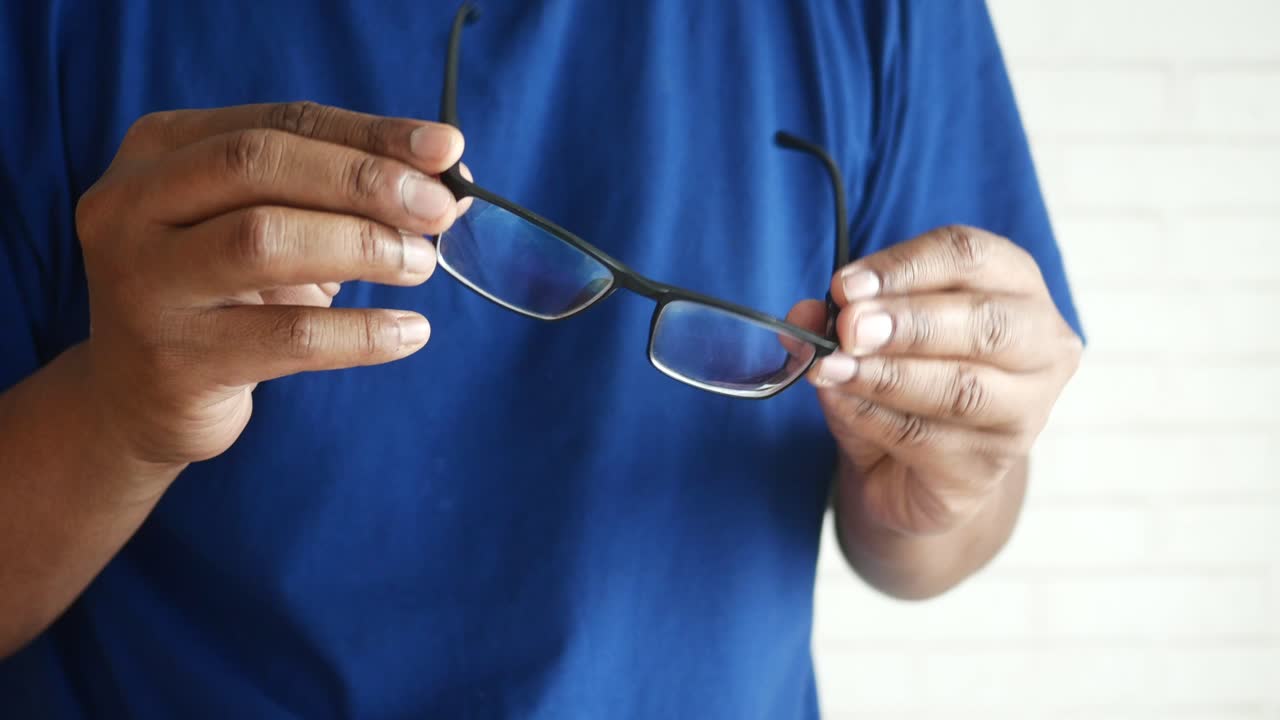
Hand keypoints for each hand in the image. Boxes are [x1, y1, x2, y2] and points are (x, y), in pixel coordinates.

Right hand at [76, 101, 465, 473]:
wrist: (135, 398)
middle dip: (364, 181)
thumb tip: (449, 176)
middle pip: (258, 164)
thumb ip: (340, 192)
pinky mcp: (174, 362)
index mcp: (159, 151)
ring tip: (422, 265)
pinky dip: (364, 333)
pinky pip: (288, 338)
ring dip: (363, 246)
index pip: (280, 123)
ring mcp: (143, 285)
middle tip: (438, 210)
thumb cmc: (222, 295)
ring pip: (263, 241)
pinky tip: (411, 332)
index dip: (370, 133)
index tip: (446, 150)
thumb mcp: (266, 226)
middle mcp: (131, 206)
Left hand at [788, 226, 1080, 535]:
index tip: (846, 285)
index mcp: (1014, 287)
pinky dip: (874, 417)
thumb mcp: (867, 340)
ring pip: (962, 387)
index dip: (905, 266)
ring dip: (888, 375)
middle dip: (909, 322)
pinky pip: (927, 438)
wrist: (915, 474)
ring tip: (834, 368)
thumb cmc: (906, 385)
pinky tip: (841, 402)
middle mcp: (1039, 345)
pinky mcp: (988, 467)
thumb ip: (839, 319)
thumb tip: (806, 314)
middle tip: (849, 328)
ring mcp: (1024, 412)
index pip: (970, 257)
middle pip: (985, 322)